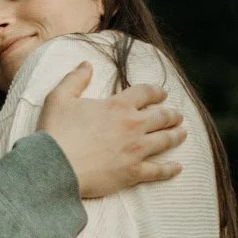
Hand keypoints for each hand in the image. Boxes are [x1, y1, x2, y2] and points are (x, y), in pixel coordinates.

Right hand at [39, 69, 185, 199]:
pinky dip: (170, 169)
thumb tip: (86, 65)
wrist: (54, 168)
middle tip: (177, 115)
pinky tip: (178, 167)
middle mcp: (132, 126)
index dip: (156, 92)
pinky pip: (158, 170)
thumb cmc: (55, 133)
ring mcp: (136, 150)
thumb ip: (75, 79)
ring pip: (165, 140)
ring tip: (182, 133)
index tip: (162, 94)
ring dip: (176, 135)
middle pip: (161, 117)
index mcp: (118, 106)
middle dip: (171, 114)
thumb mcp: (59, 98)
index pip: (145, 93)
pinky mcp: (133, 173)